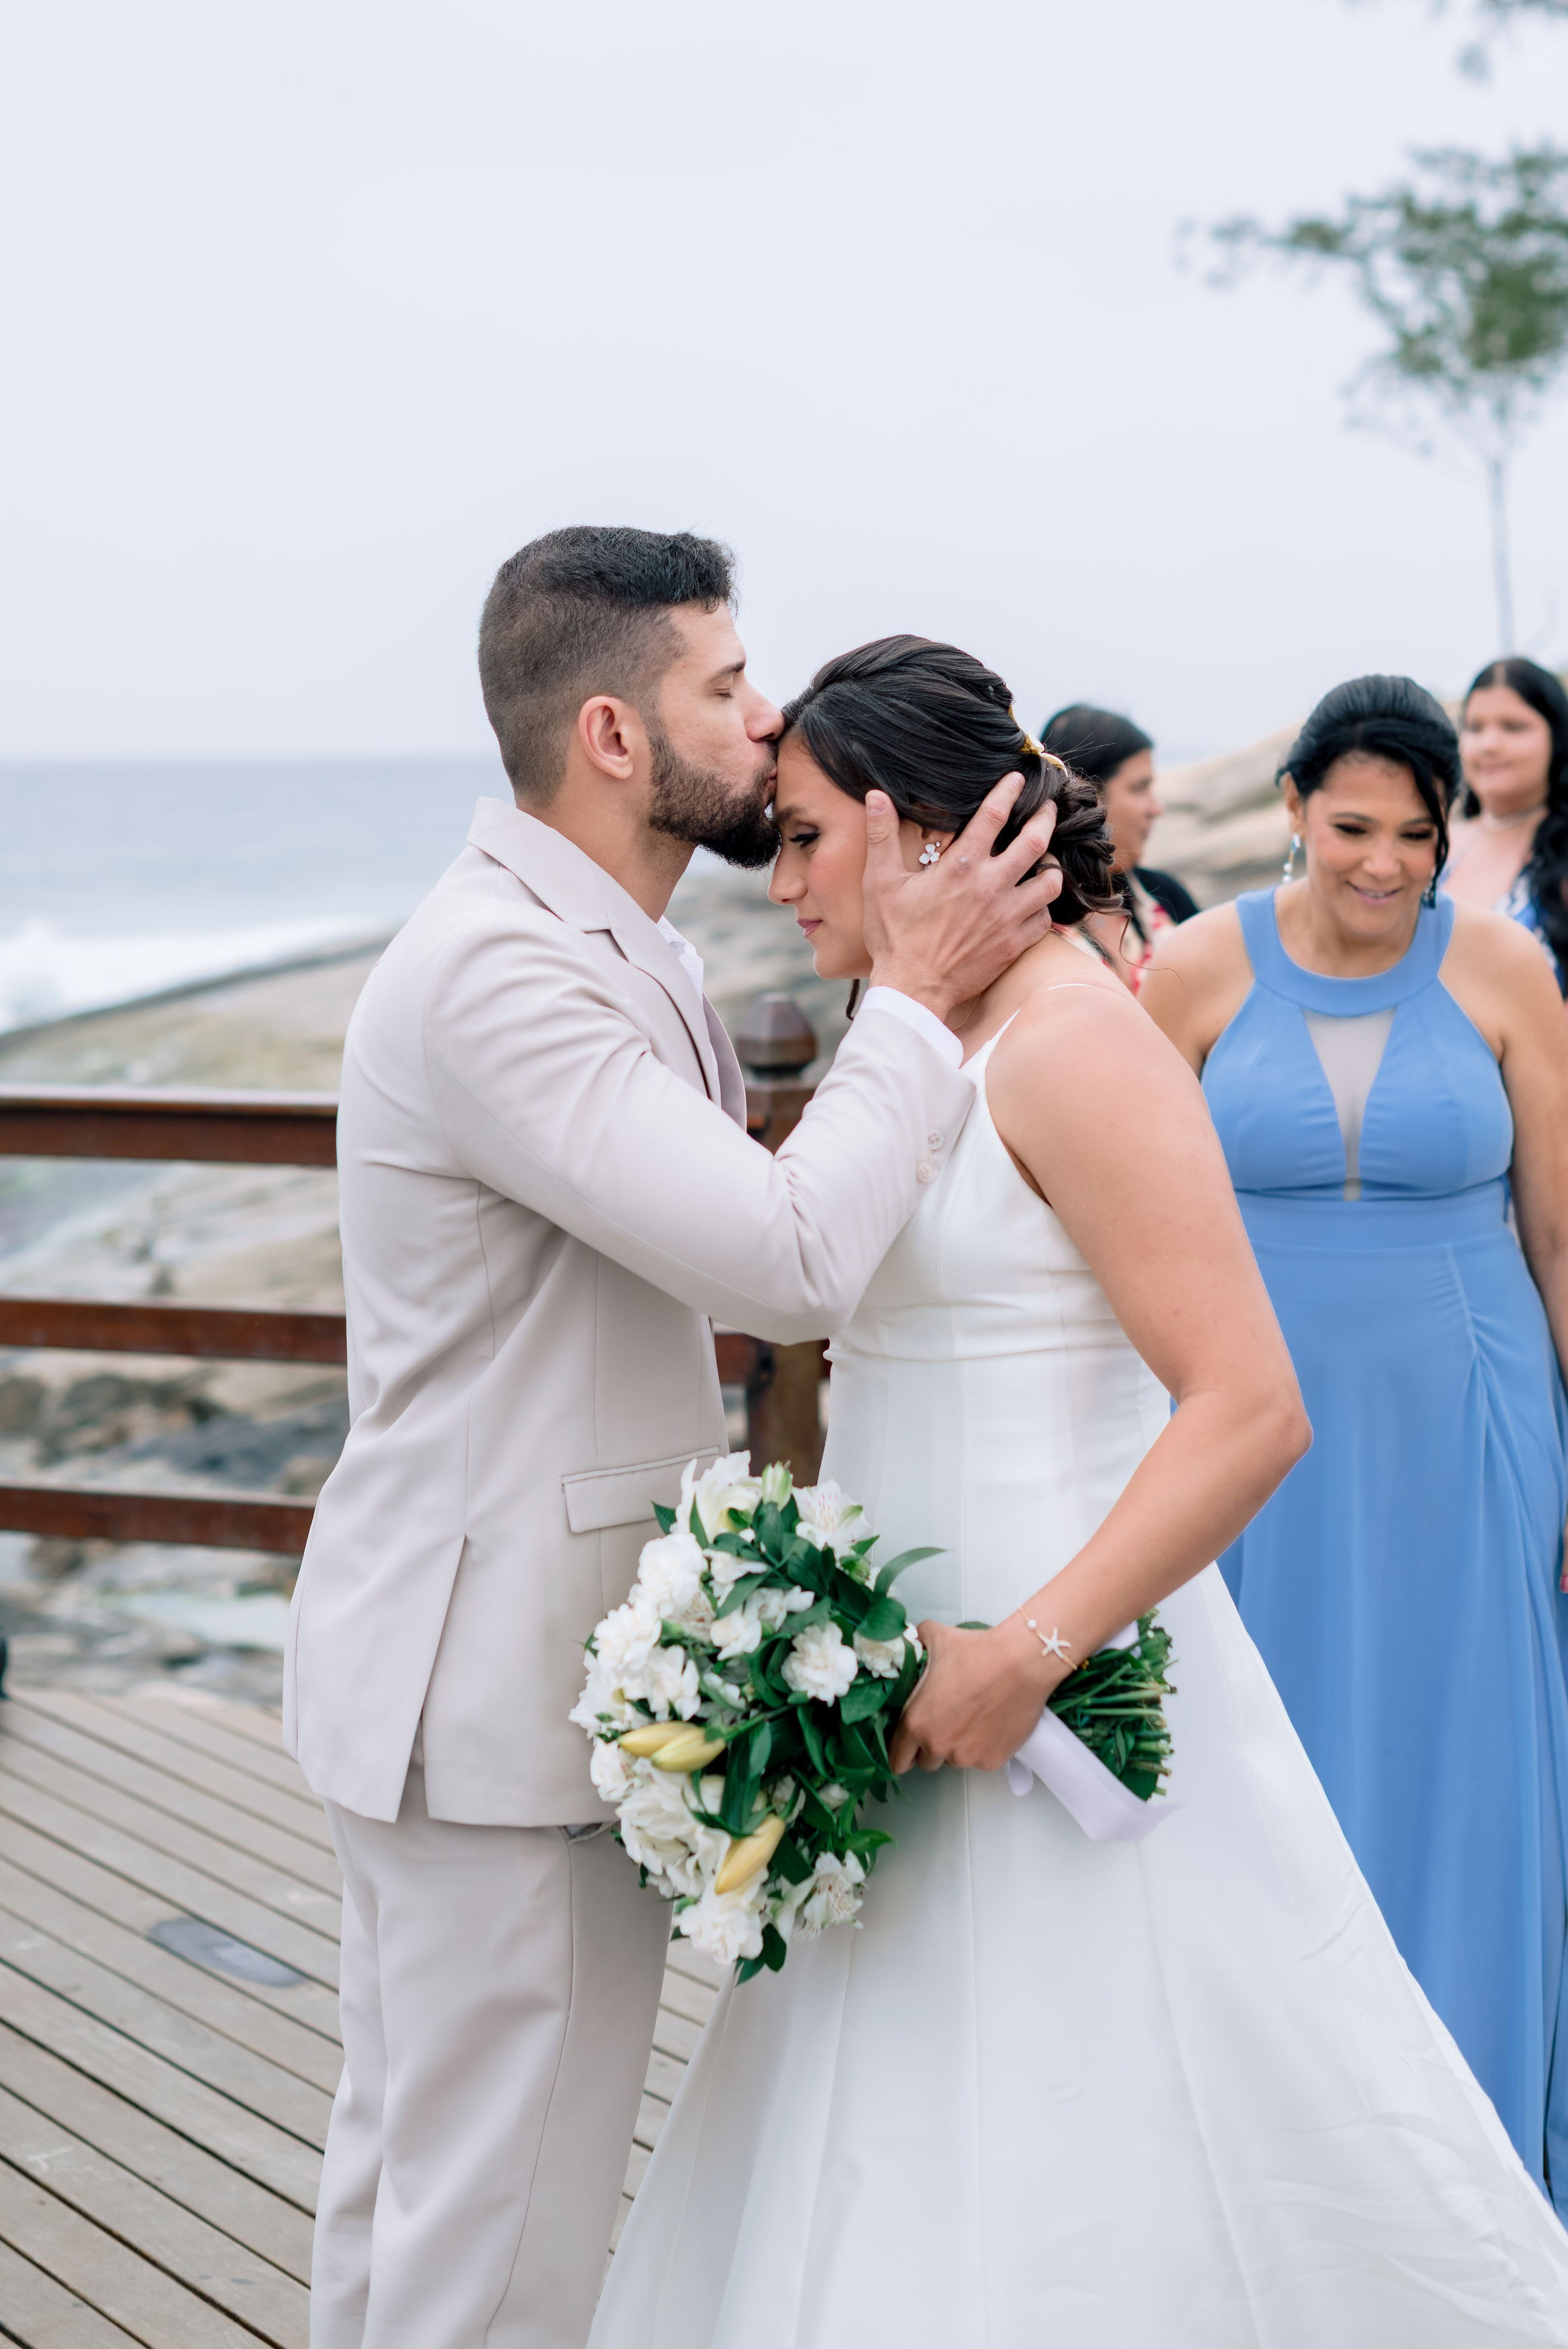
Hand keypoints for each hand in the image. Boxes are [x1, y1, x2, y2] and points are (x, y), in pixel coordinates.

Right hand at [862, 778, 1061, 1023]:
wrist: (913, 990)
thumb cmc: (894, 936)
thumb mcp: (880, 882)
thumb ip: (881, 836)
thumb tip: (876, 795)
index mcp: (962, 866)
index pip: (993, 815)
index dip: (1008, 791)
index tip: (1018, 778)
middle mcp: (992, 886)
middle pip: (1035, 841)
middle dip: (1045, 818)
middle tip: (1049, 808)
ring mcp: (1008, 916)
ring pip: (1050, 881)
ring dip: (1051, 866)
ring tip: (1046, 860)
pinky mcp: (1016, 943)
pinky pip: (1045, 919)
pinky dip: (1044, 907)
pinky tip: (1036, 902)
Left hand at [889, 1616, 1068, 1774]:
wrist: (1022, 1663)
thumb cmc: (977, 1652)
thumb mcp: (936, 1638)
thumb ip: (916, 1642)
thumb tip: (911, 1640)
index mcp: (916, 1723)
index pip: (897, 1758)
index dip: (899, 1754)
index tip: (906, 1751)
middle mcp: (938, 1745)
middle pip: (926, 1761)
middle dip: (930, 1747)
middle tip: (944, 1723)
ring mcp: (966, 1757)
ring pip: (953, 1760)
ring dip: (956, 1747)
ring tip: (972, 1718)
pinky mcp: (992, 1761)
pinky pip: (979, 1760)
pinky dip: (982, 1747)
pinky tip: (991, 1723)